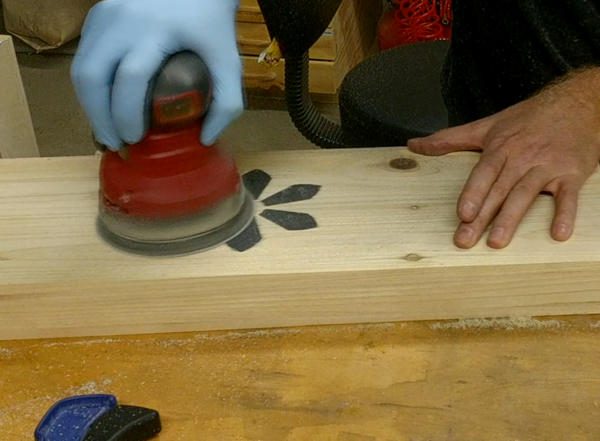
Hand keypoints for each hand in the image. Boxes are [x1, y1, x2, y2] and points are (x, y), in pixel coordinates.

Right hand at [71, 0, 242, 149]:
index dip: (127, 115)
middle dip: (99, 117)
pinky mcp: (97, 14)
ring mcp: (105, 14)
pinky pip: (83, 56)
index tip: (135, 140)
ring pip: (81, 67)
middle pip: (91, 76)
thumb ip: (227, 102)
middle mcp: (123, 20)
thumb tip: (205, 138)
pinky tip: (106, 103)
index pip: (130, 79)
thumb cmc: (213, 23)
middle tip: (115, 143)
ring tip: (108, 129)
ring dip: (90, 105)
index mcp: (157, 30)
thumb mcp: (228, 60)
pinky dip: (90, 85)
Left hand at [408, 69, 599, 248]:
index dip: (473, 194)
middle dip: (483, 217)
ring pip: (526, 194)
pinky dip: (565, 214)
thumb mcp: (486, 125)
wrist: (577, 103)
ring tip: (497, 241)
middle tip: (466, 240)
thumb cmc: (528, 118)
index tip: (462, 214)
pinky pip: (568, 196)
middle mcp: (522, 158)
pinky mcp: (572, 174)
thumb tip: (413, 145)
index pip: (483, 174)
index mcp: (500, 148)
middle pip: (499, 190)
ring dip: (512, 218)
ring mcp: (547, 167)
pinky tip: (558, 233)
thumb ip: (448, 139)